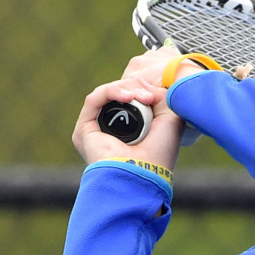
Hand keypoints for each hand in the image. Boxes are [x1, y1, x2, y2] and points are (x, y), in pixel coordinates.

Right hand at [73, 48, 205, 169]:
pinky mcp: (84, 129)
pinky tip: (127, 96)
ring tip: (142, 97)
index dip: (143, 90)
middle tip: (150, 96)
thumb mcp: (169, 119)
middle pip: (119, 94)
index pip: (131, 99)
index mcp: (132, 131)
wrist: (145, 173)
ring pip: (107, 94)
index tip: (157, 94)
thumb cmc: (159, 154)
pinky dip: (111, 92)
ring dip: (126, 88)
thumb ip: (161, 96)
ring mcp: (97, 130)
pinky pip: (94, 99)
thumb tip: (143, 81)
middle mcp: (112, 130)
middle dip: (136, 88)